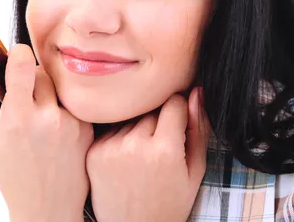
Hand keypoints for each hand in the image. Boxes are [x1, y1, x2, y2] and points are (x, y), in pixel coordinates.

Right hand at [0, 44, 93, 221]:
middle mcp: (46, 118)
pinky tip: (60, 128)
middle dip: (34, 77)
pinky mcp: (87, 129)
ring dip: (51, 93)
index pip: (22, 67)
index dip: (19, 54)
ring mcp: (71, 123)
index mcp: (17, 120)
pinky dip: (66, 109)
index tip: (19, 53)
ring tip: (45, 116)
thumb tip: (7, 78)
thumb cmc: (15, 177)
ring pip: (60, 87)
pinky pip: (74, 104)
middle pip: (42, 72)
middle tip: (30, 92)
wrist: (47, 208)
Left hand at [85, 87, 209, 221]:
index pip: (174, 102)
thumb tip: (196, 91)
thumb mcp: (194, 171)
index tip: (179, 126)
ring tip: (143, 157)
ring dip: (139, 128)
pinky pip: (113, 128)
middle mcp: (135, 144)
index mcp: (164, 150)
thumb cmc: (170, 203)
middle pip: (151, 108)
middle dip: (159, 121)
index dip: (180, 113)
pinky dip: (121, 138)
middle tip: (161, 147)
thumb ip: (198, 129)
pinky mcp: (94, 151)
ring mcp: (111, 147)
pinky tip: (127, 160)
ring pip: (132, 117)